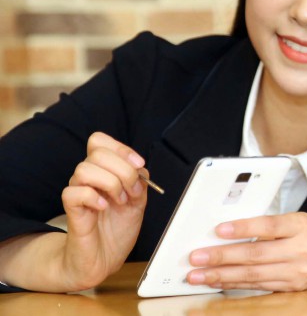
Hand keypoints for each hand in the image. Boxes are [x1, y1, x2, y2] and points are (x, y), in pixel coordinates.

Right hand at [59, 132, 148, 290]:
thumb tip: (139, 167)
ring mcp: (79, 192)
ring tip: (119, 202)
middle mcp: (89, 178)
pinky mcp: (71, 210)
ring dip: (110, 184)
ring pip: (84, 169)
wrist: (104, 259)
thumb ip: (140, 181)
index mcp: (104, 171)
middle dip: (123, 170)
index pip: (99, 141)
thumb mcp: (138, 201)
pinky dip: (94, 197)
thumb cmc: (117, 229)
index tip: (139, 164)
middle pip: (97, 153)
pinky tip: (104, 208)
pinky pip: (74, 192)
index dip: (120, 148)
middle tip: (132, 191)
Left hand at [186, 213, 306, 291]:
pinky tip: (218, 283)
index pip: (269, 225)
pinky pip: (260, 286)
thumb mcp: (299, 218)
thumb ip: (271, 225)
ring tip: (198, 275)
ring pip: (254, 275)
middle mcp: (300, 250)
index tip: (219, 230)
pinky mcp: (293, 288)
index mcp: (301, 226)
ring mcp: (297, 273)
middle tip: (196, 257)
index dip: (243, 228)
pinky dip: (236, 285)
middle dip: (222, 257)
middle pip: (256, 254)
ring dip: (222, 276)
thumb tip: (230, 230)